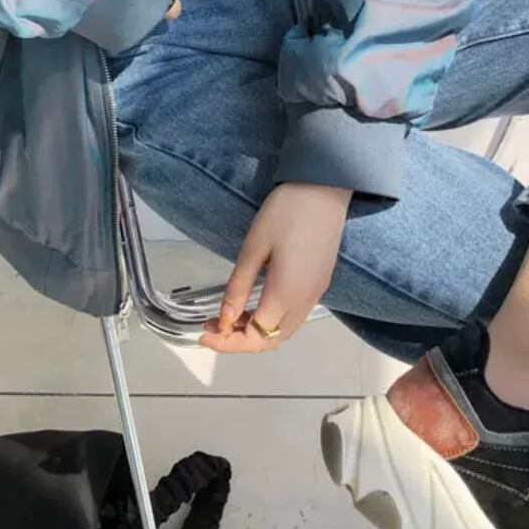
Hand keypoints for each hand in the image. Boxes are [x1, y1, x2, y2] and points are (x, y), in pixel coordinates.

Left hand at [199, 182, 352, 353]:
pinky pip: (296, 315)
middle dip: (241, 341)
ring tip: (232, 315)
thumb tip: (224, 320)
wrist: (325, 187)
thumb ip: (239, 287)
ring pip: (285, 330)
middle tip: (214, 325)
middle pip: (272, 339)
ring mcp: (317, 292)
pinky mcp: (321, 281)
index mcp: (286, 295)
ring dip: (258, 331)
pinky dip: (273, 319)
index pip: (255, 336)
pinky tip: (257, 302)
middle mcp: (305, 301)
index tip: (203, 332)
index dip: (227, 341)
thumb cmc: (285, 212)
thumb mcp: (254, 247)